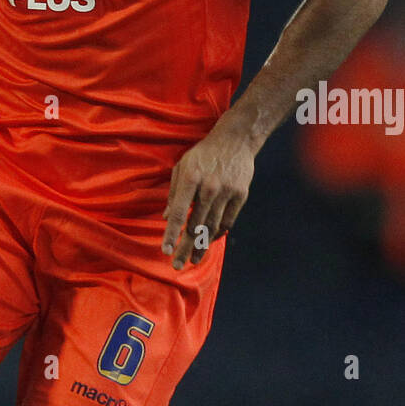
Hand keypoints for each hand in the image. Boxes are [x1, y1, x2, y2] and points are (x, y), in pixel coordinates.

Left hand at [161, 118, 255, 268]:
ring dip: (201, 246)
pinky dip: (218, 233)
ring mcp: (227, 192)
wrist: (236, 140)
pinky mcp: (240, 195)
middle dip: (185, 248)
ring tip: (193, 260)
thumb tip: (165, 217)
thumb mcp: (182, 167)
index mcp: (191, 178)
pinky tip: (209, 242)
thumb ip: (174, 193)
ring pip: (212, 226)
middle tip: (177, 266)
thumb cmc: (203, 154)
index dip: (172, 233)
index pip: (179, 211)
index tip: (165, 250)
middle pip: (195, 224)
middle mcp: (209, 187)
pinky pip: (227, 221)